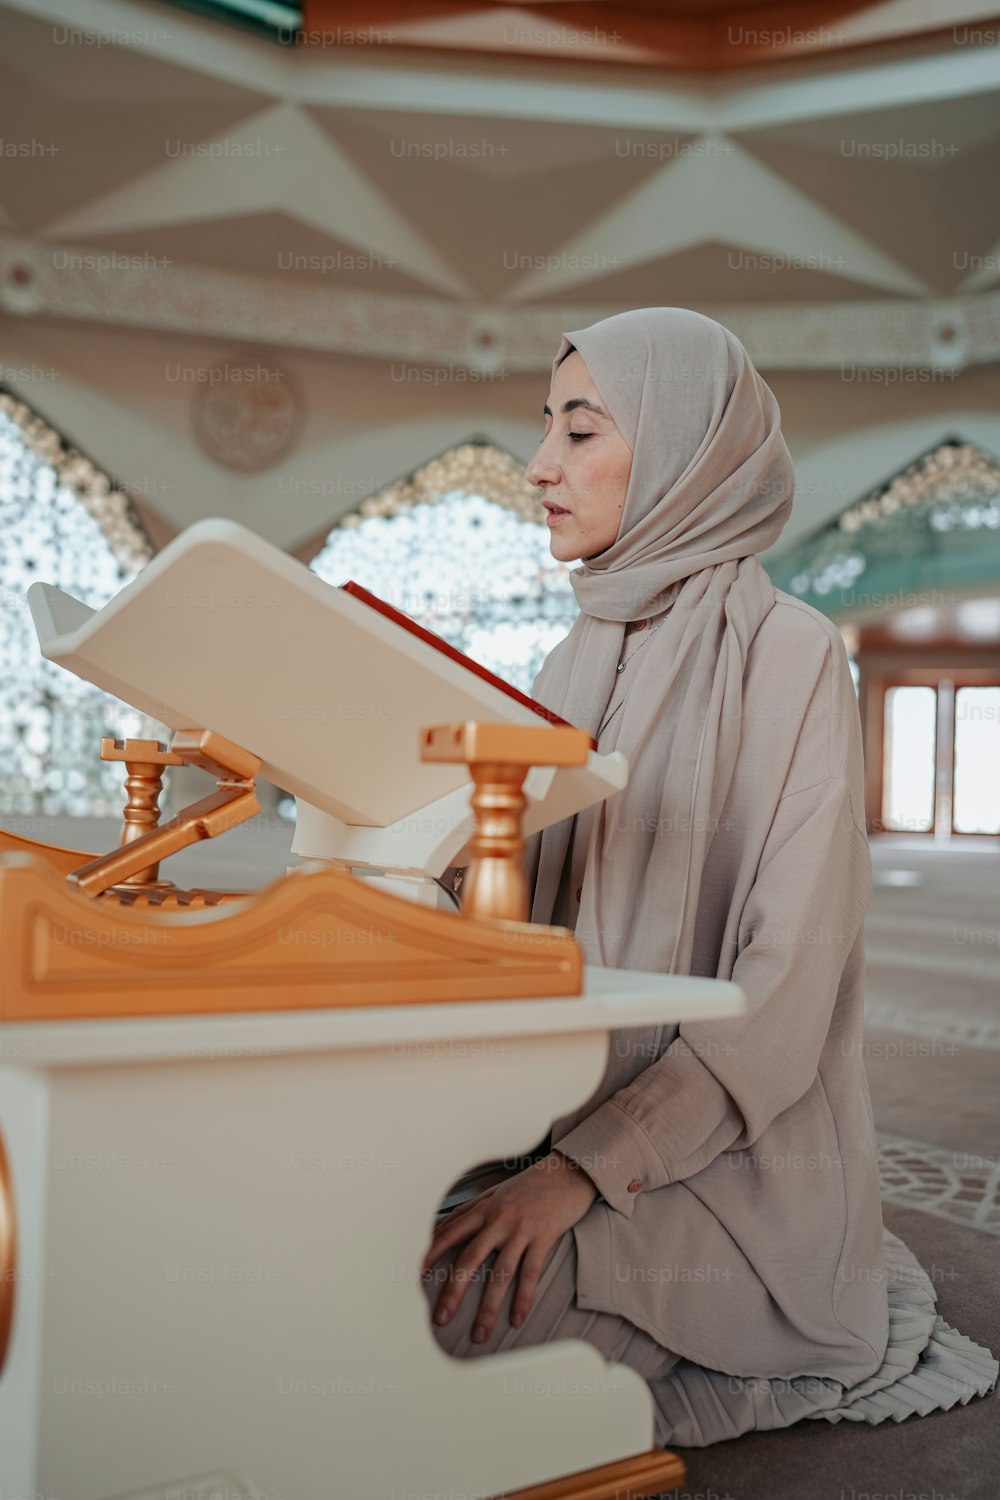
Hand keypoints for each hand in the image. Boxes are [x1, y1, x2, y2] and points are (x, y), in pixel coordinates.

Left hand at [421, 1150, 597, 1344]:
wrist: (567, 1172)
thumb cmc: (530, 1185)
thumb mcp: (496, 1193)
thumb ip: (471, 1211)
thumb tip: (443, 1229)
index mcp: (483, 1208)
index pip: (449, 1233)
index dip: (430, 1255)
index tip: (414, 1277)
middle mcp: (498, 1219)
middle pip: (469, 1259)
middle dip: (452, 1291)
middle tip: (440, 1318)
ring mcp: (521, 1229)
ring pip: (500, 1273)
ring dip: (488, 1307)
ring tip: (480, 1333)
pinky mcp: (544, 1237)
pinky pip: (530, 1273)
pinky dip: (523, 1299)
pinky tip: (516, 1318)